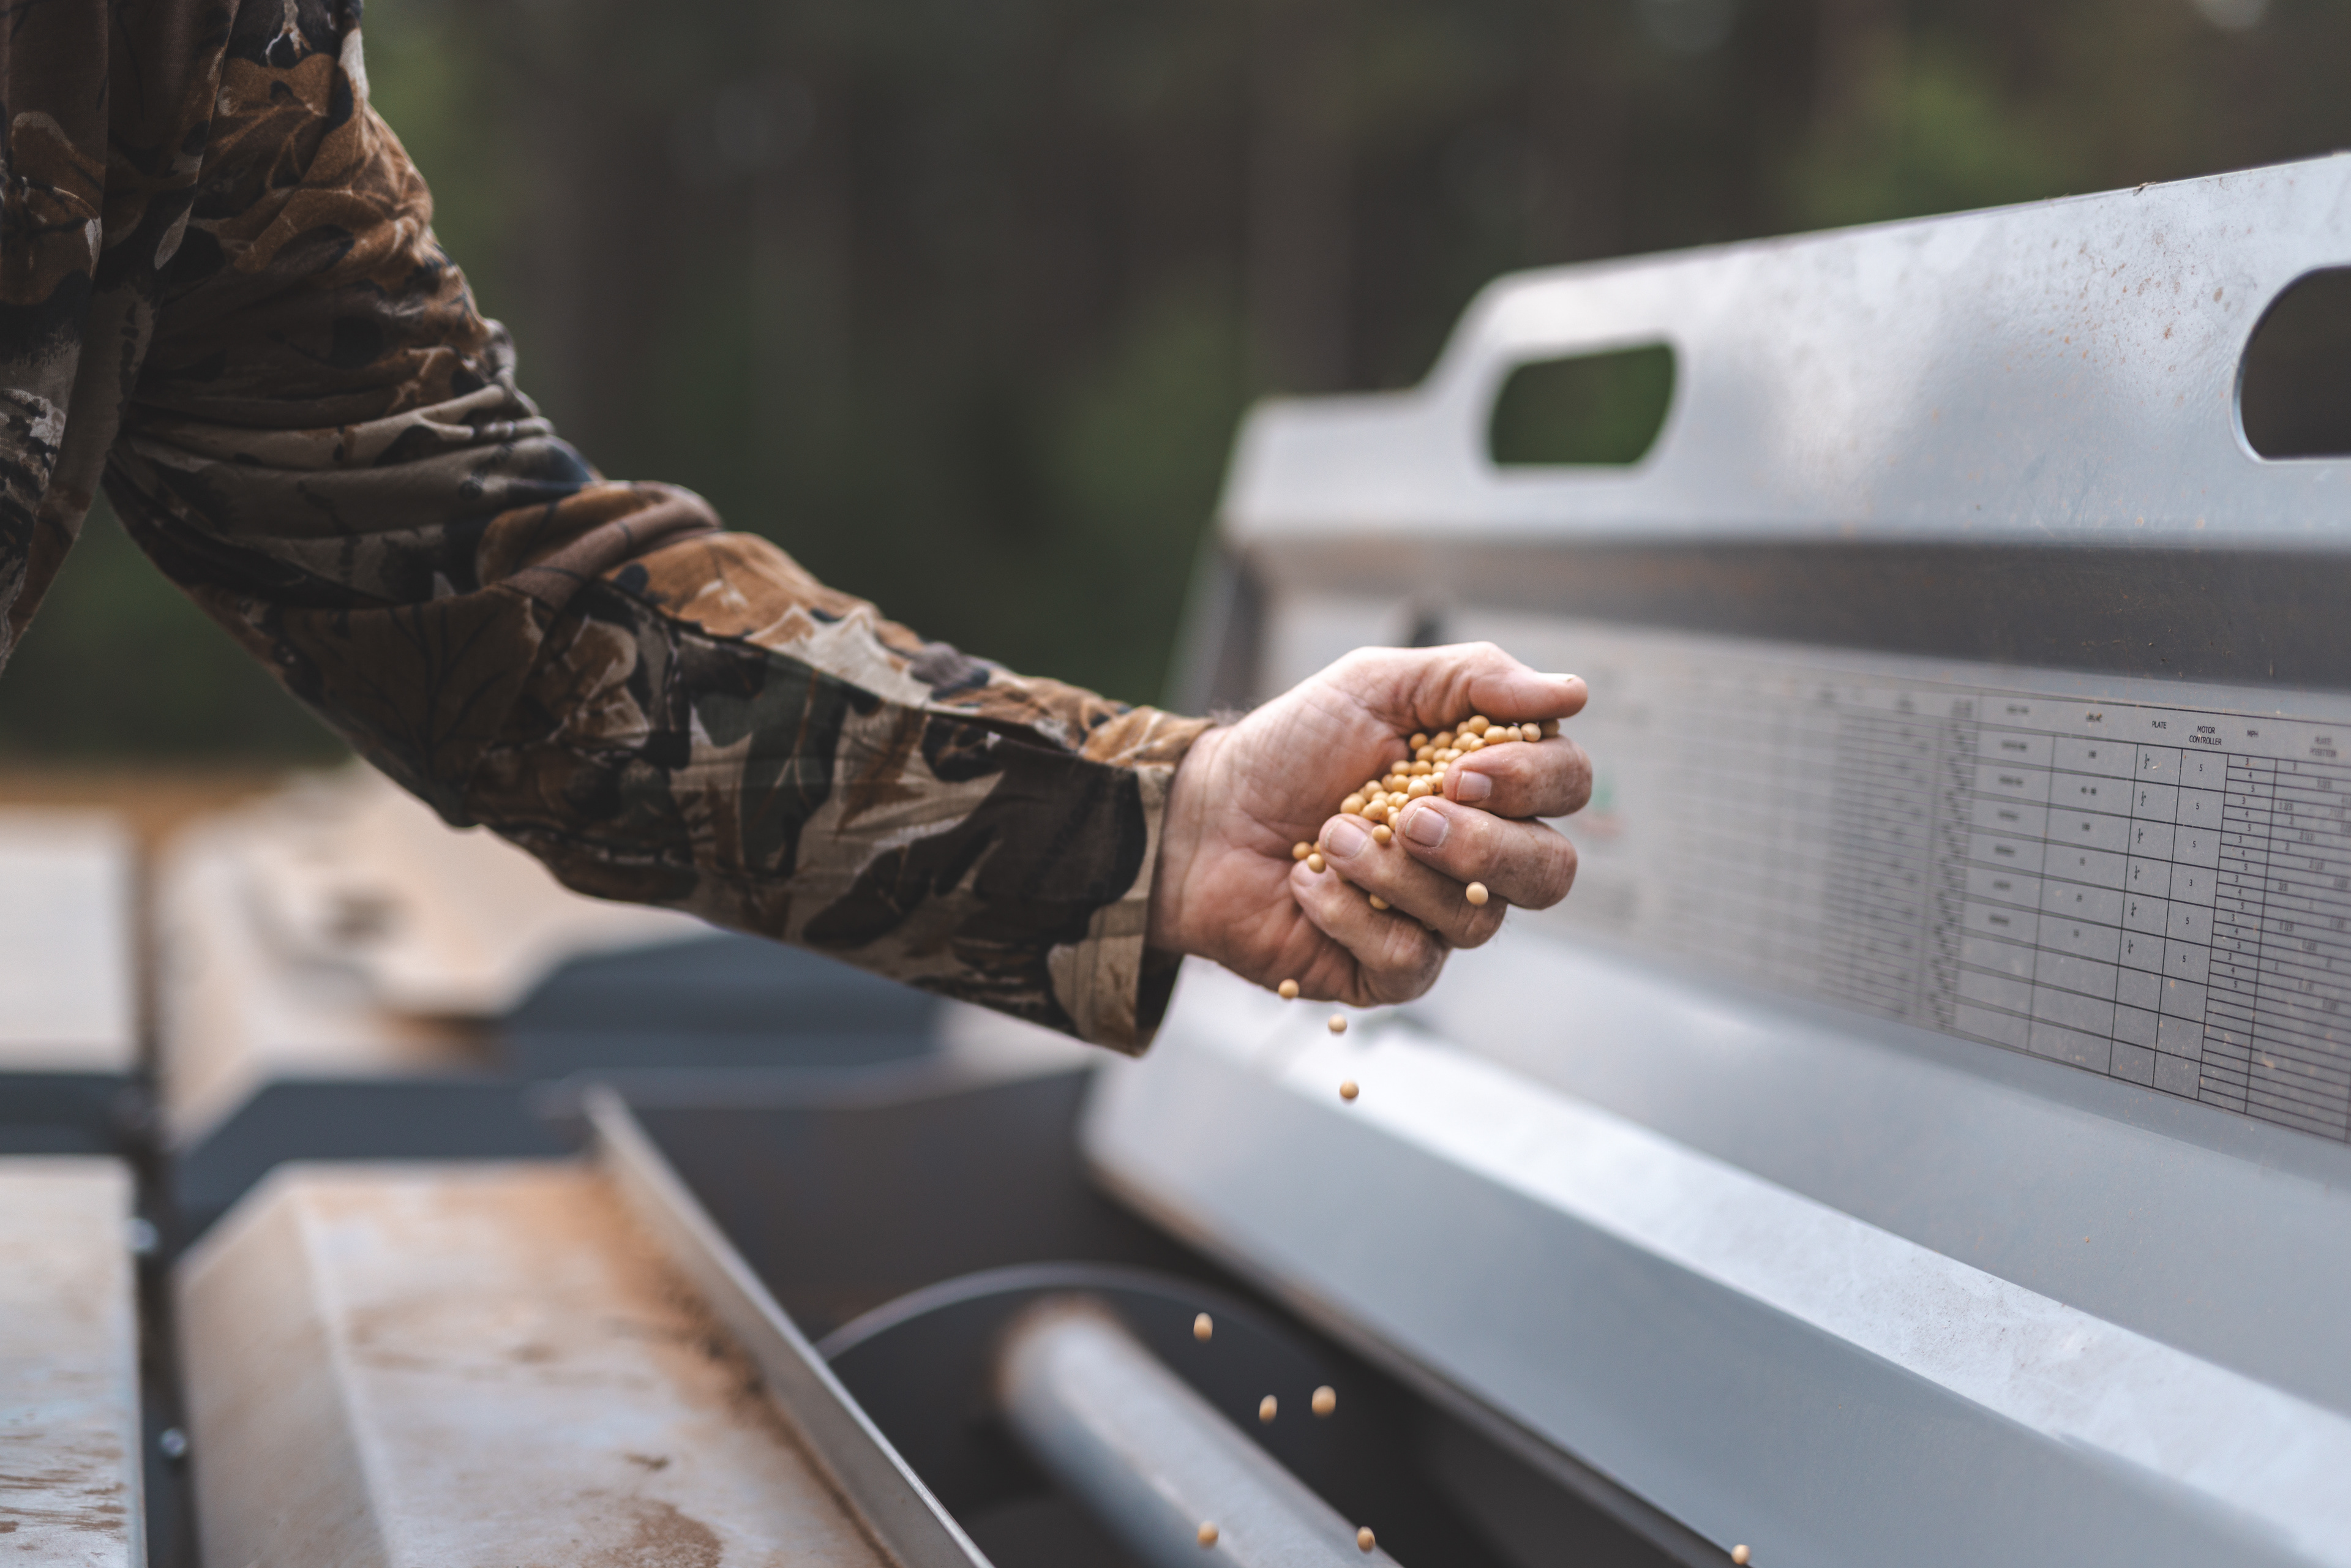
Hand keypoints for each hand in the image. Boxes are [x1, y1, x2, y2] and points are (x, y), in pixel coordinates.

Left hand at [1146, 643, 1591, 1005]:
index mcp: (1488, 783)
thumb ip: (1472, 677)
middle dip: (1483, 845)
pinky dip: (1350, 915)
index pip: (1567, 786)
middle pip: (1551, 872)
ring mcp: (1438, 919)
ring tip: (1329, 837)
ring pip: (1477, 920)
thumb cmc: (1290, 748)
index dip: (1532, 782)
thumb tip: (1571, 693)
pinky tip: (1309, 885)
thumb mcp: (1375, 685)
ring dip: (1392, 871)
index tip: (1464, 768)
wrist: (1204, 816)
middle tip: (1411, 818)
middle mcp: (1478, 855)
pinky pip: (1411, 960)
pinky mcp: (1392, 969)